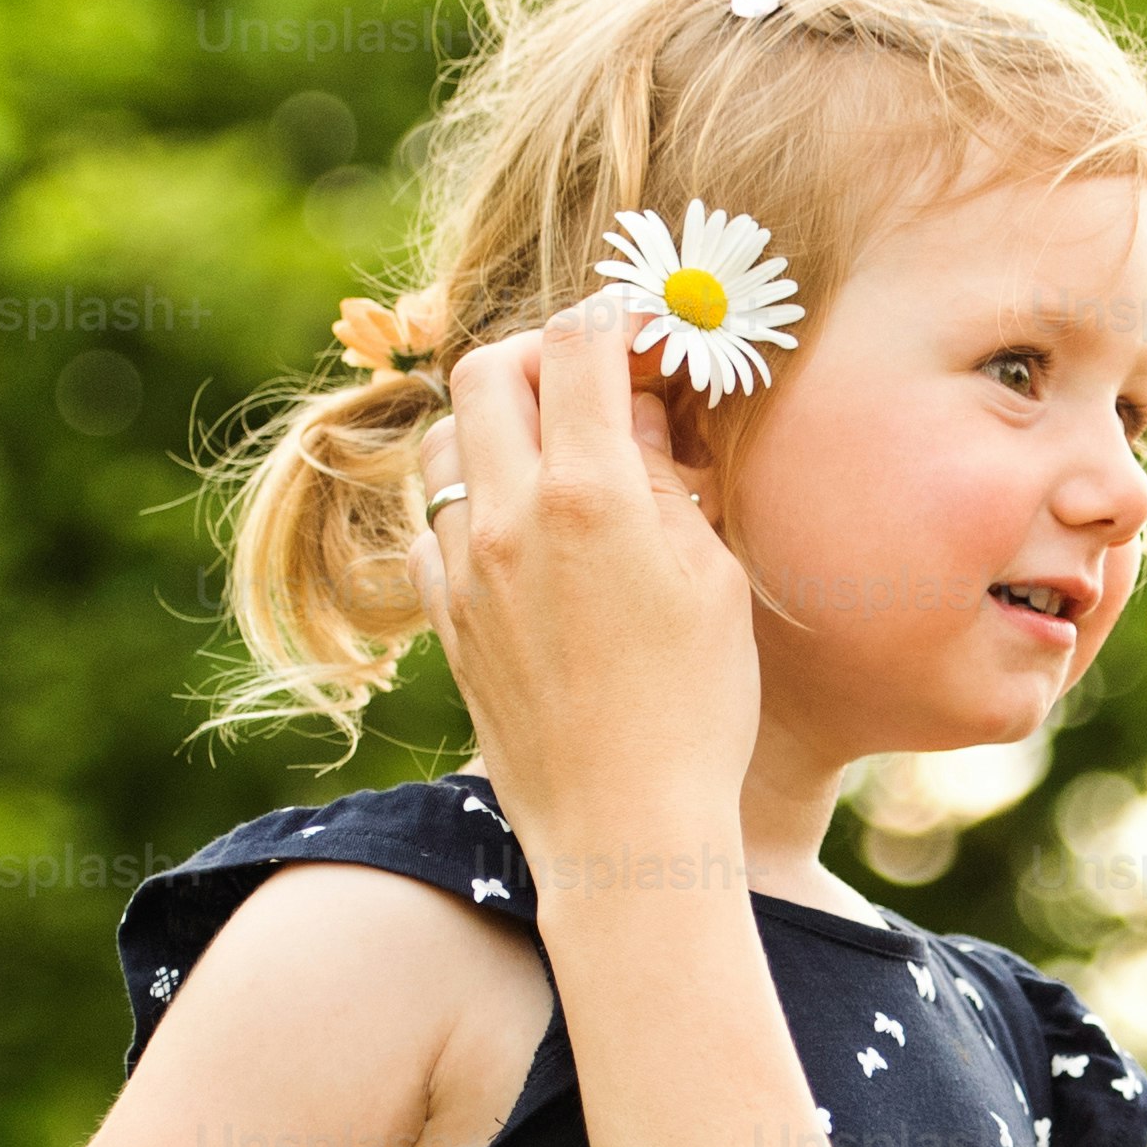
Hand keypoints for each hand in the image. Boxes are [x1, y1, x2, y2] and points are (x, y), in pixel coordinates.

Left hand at [411, 298, 763, 899]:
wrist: (622, 829)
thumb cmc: (695, 708)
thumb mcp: (712, 576)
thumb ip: (665, 477)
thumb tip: (636, 411)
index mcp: (589, 496)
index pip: (578, 342)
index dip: (616, 317)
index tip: (646, 331)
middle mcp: (509, 518)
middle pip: (490, 368)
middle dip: (543, 354)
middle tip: (593, 381)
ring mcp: (464, 568)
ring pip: (448, 439)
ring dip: (497, 424)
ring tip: (554, 456)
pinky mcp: (444, 617)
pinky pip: (435, 523)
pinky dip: (474, 503)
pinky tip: (524, 534)